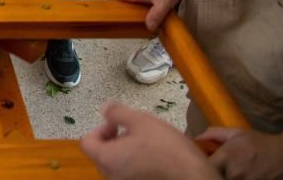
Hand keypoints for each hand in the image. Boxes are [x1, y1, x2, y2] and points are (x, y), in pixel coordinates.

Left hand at [81, 103, 218, 179]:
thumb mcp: (141, 121)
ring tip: (145, 144)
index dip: (99, 129)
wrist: (194, 178)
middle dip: (112, 140)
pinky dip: (134, 165)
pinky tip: (153, 159)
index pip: (87, 143)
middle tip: (132, 132)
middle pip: (100, 155)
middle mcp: (111, 176)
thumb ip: (117, 113)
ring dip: (124, 152)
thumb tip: (104, 109)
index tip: (117, 125)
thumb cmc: (167, 149)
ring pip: (115, 166)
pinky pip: (128, 175)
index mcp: (107, 159)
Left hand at [198, 126, 282, 179]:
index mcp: (226, 157)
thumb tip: (197, 138)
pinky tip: (246, 174)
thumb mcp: (236, 133)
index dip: (205, 165)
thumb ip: (214, 134)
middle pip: (216, 176)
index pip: (206, 166)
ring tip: (238, 169)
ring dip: (228, 176)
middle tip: (223, 166)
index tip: (208, 162)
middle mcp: (234, 173)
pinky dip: (241, 179)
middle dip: (217, 172)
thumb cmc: (259, 143)